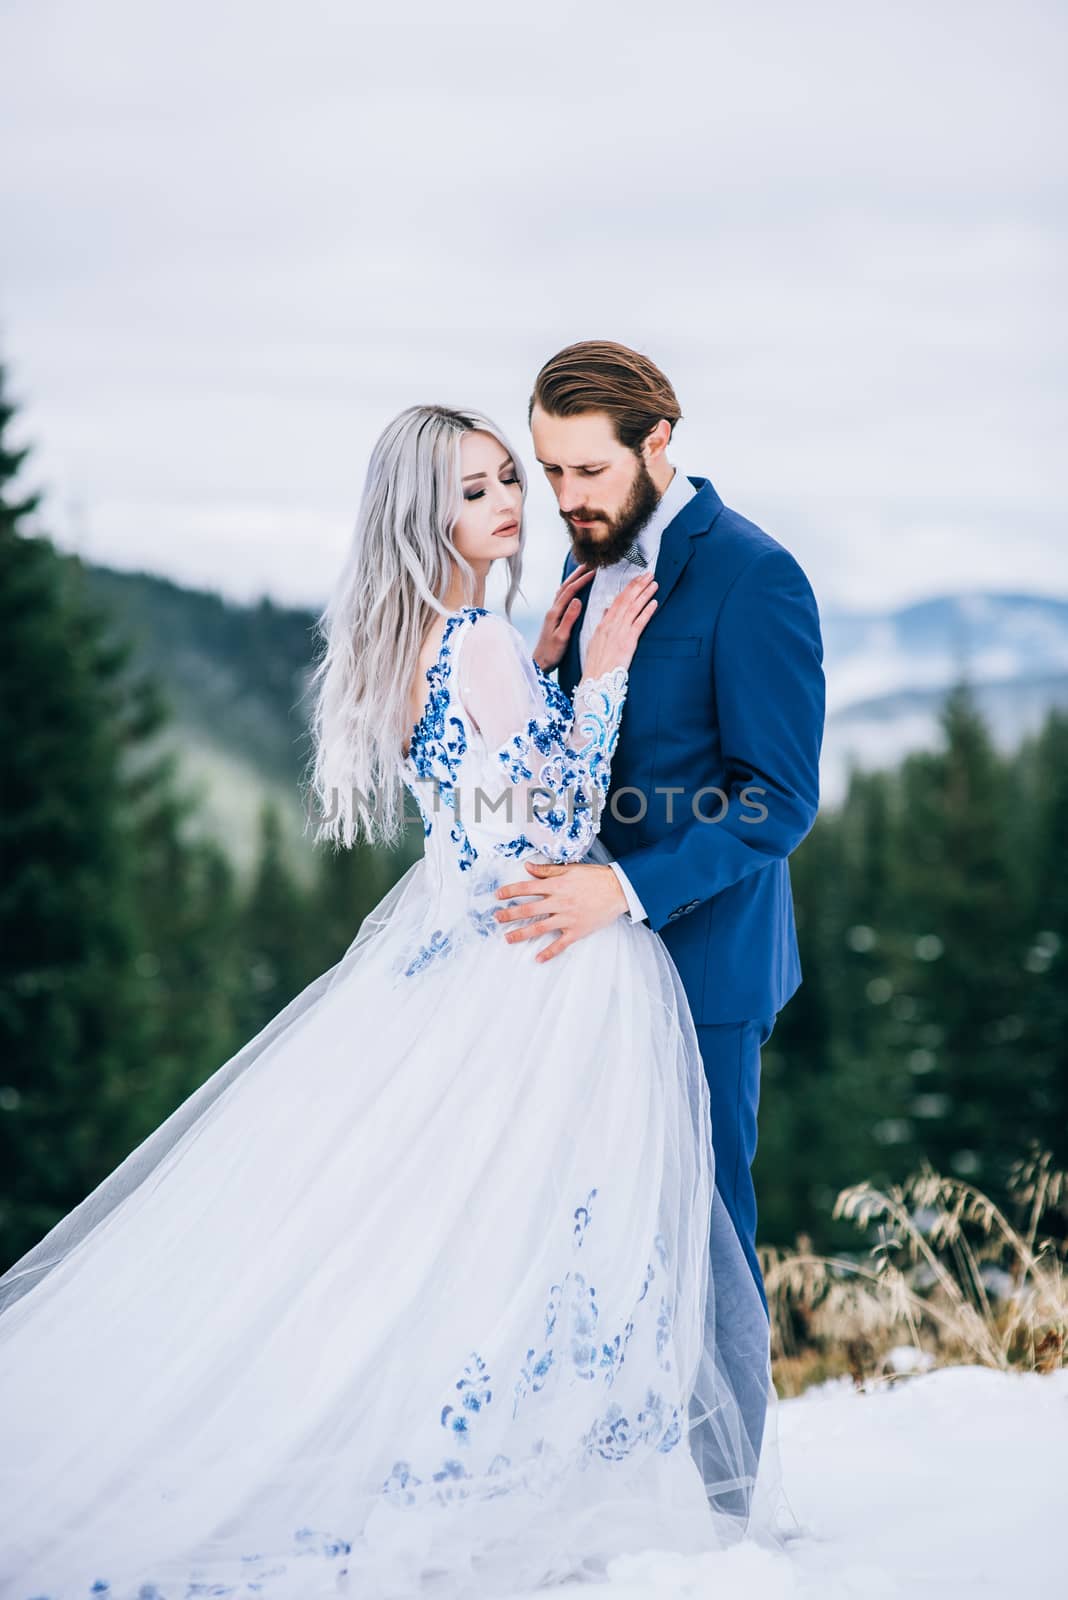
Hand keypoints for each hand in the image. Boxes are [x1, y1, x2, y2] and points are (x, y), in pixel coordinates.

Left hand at [493, 862, 627, 963]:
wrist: (618, 889)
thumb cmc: (595, 877)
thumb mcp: (570, 868)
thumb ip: (547, 870)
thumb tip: (528, 867)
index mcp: (557, 885)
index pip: (527, 888)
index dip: (510, 891)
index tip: (498, 895)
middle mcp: (559, 902)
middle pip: (529, 909)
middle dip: (510, 914)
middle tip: (497, 918)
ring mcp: (568, 918)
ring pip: (540, 927)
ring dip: (522, 933)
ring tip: (508, 938)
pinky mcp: (577, 930)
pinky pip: (561, 944)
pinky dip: (549, 952)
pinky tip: (538, 958)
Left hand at [532, 564, 594, 671]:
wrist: (539, 663)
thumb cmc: (551, 653)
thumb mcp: (562, 636)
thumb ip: (569, 618)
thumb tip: (578, 600)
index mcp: (554, 613)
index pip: (570, 591)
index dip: (582, 580)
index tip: (594, 571)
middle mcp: (552, 610)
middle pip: (564, 587)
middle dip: (576, 574)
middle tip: (589, 564)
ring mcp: (552, 613)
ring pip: (562, 591)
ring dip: (572, 580)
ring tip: (582, 572)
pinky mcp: (553, 618)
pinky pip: (562, 598)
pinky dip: (569, 589)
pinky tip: (573, 590)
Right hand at [583, 572, 656, 679]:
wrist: (597, 677)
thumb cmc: (596, 662)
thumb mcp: (595, 640)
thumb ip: (603, 623)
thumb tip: (607, 610)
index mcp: (603, 623)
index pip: (617, 600)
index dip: (629, 588)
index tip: (637, 578)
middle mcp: (611, 624)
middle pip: (627, 600)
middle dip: (639, 585)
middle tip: (649, 574)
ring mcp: (620, 632)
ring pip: (634, 608)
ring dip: (645, 594)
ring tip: (654, 584)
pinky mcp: (629, 641)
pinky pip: (639, 623)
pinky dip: (647, 611)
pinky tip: (654, 603)